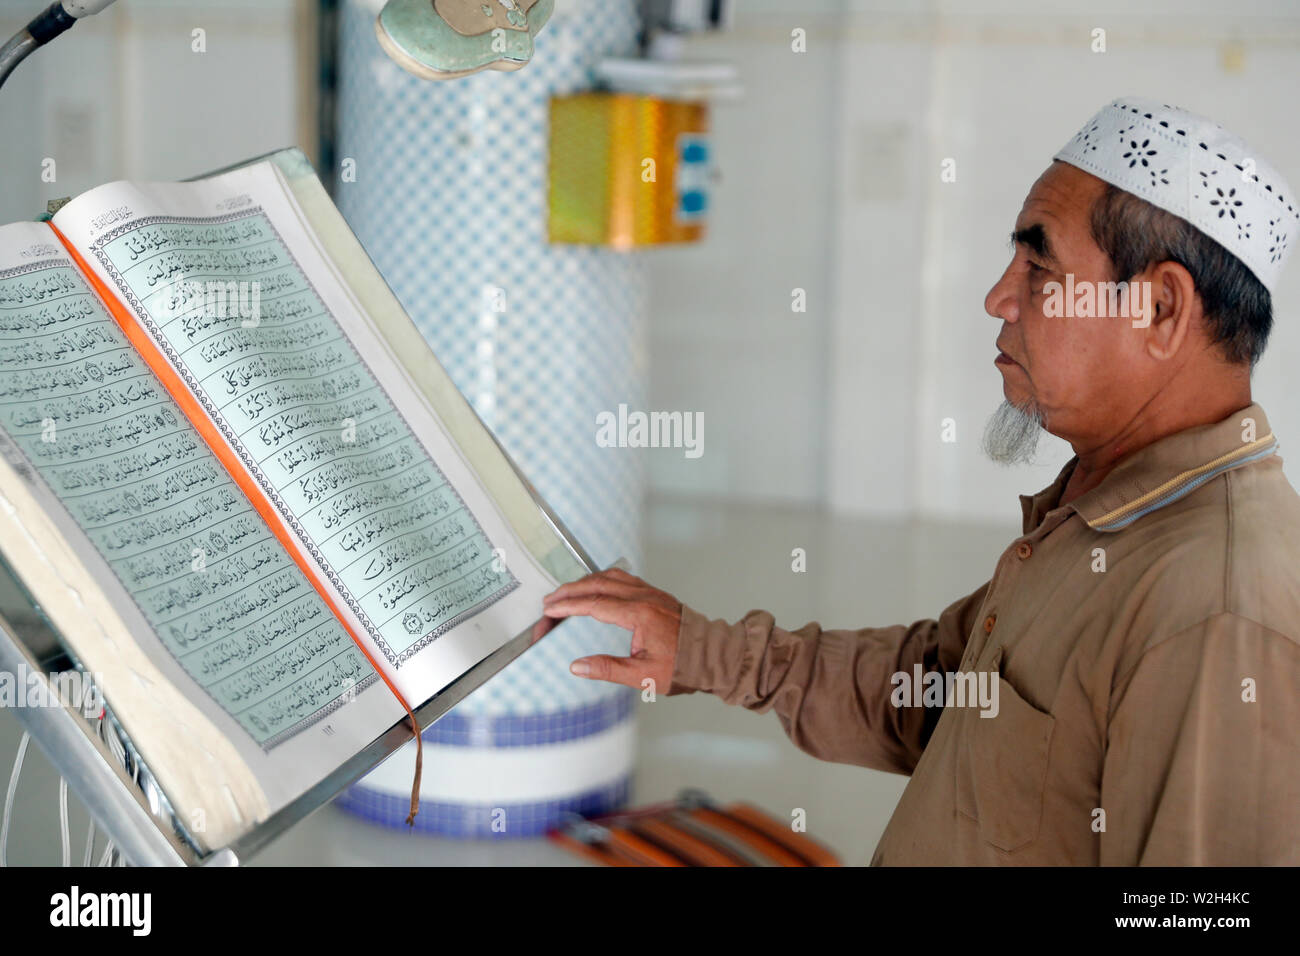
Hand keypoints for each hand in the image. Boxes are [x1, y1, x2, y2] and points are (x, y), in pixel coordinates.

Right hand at [533, 568, 682, 691]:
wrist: (713, 655)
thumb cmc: (683, 666)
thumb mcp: (643, 676)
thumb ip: (607, 669)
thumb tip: (577, 666)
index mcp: (638, 614)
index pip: (593, 604)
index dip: (568, 606)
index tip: (550, 610)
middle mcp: (643, 597)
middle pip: (597, 584)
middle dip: (570, 591)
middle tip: (550, 601)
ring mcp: (650, 593)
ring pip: (610, 577)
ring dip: (585, 582)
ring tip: (567, 592)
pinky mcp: (655, 594)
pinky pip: (624, 578)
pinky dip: (603, 580)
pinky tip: (597, 587)